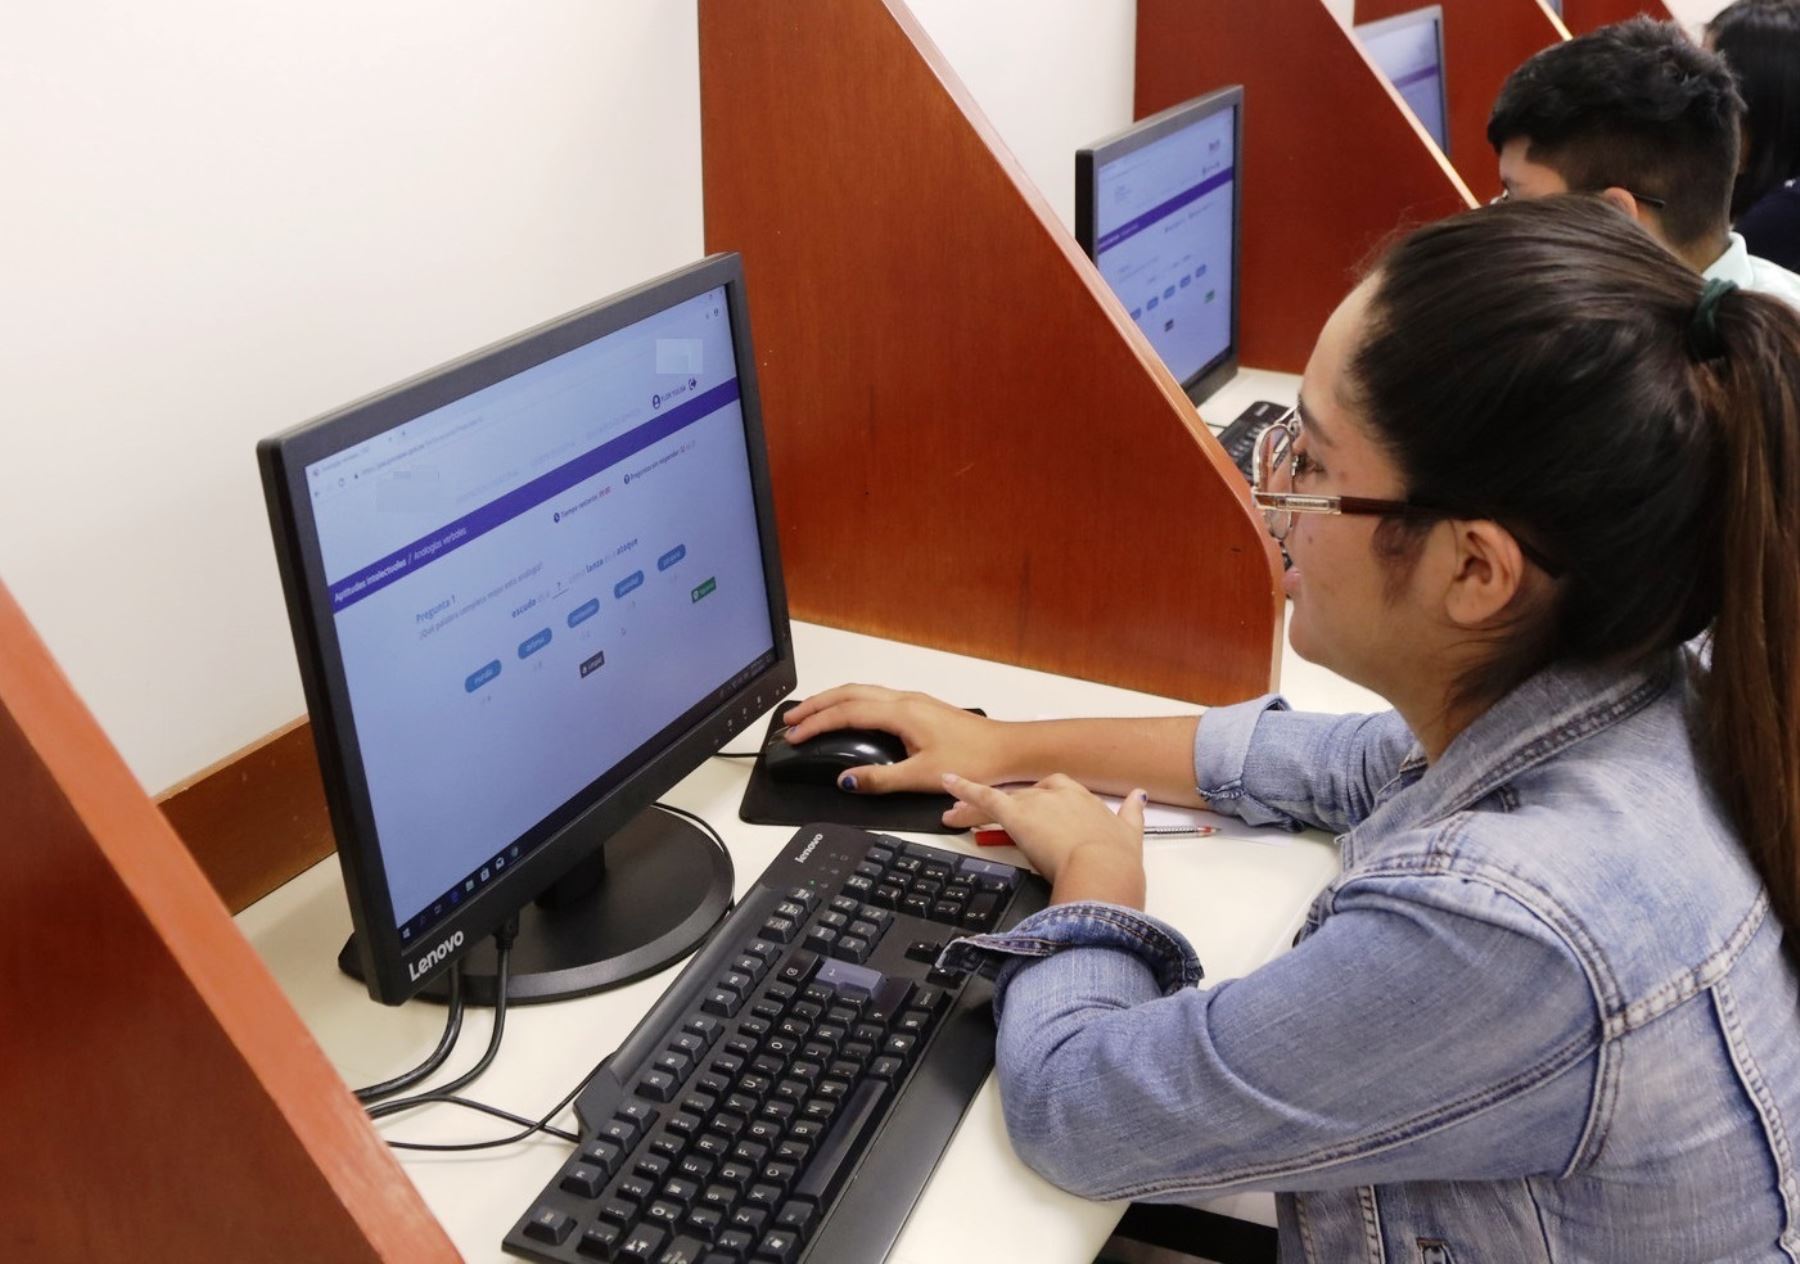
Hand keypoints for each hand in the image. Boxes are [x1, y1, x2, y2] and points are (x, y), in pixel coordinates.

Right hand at [781, 684, 1013, 793]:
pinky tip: (850, 716)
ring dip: (833, 701)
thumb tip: (847, 780)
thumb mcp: (923, 776)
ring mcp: (913, 701)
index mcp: (901, 713)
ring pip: (862, 691)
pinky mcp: (921, 708)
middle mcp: (905, 700)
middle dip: (816, 705)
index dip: (816, 723)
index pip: (846, 713)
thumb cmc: (976, 759)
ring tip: (812, 715)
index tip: (794, 735)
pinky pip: (875, 697)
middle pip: (848, 693)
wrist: (1009, 749)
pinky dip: (852, 703)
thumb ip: (881, 779)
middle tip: (791, 719)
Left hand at [941, 772, 1147, 907]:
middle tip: (990, 823)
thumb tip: (1139, 797)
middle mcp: (1058, 794)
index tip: (1034, 817)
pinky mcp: (1015, 813)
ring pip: (1001, 801)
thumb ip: (1132, 814)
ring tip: (956, 814)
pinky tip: (948, 783)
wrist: (1103, 869)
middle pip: (1024, 798)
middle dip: (1007, 810)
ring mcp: (1036, 802)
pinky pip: (984, 797)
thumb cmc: (1116, 861)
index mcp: (1084, 799)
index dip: (1040, 807)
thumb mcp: (1131, 835)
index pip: (1055, 795)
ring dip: (977, 808)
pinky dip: (964, 788)